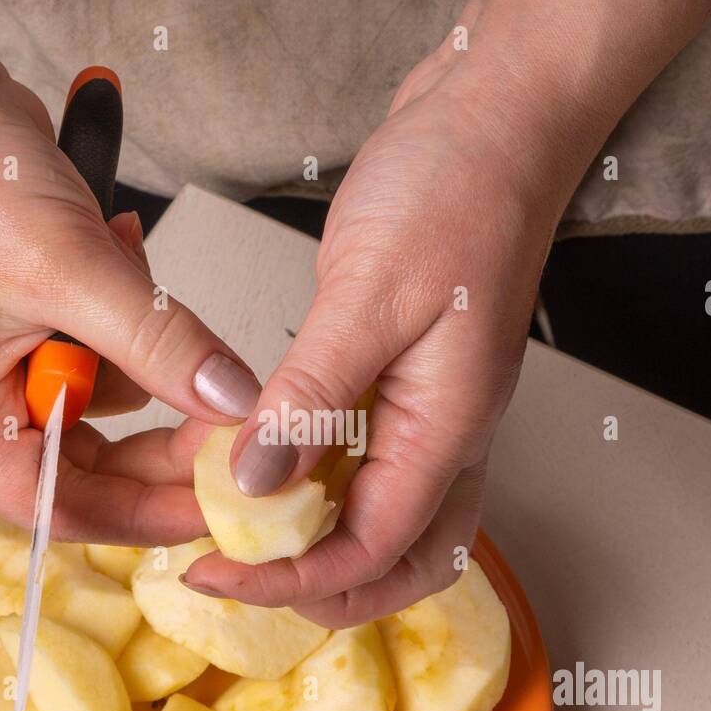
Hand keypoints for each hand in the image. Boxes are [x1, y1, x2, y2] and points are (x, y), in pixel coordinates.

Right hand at [0, 56, 260, 543]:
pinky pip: (105, 350)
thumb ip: (160, 344)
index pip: (60, 505)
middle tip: (233, 416)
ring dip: (146, 351)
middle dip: (163, 433)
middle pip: (91, 464)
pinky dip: (131, 313)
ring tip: (134, 271)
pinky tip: (120, 248)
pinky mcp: (32, 329)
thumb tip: (233, 403)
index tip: (221, 505)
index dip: (146, 514)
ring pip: (109, 402)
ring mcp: (2, 369)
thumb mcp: (71, 270)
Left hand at [182, 36, 571, 624]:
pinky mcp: (404, 384)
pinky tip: (259, 459)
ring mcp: (429, 413)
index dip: (291, 578)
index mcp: (449, 428)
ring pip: (382, 523)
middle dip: (315, 588)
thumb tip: (258, 481)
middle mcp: (447, 435)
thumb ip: (314, 394)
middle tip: (234, 574)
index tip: (217, 572)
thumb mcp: (370, 292)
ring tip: (240, 532)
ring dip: (316, 545)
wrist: (493, 123)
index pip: (374, 550)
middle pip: (396, 564)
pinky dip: (312, 482)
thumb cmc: (456, 188)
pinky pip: (362, 463)